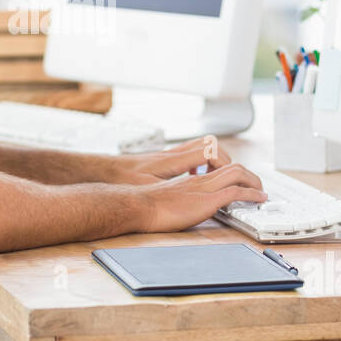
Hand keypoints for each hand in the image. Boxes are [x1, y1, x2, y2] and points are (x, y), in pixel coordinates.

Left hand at [106, 136, 236, 185]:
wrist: (106, 170)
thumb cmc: (124, 179)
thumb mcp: (148, 188)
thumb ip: (171, 190)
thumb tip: (189, 196)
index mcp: (173, 160)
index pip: (210, 151)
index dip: (226, 165)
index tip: (234, 179)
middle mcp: (174, 153)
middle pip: (211, 145)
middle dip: (226, 161)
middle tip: (231, 178)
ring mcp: (170, 153)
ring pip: (202, 146)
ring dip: (214, 160)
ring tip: (216, 177)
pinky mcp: (166, 158)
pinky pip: (191, 153)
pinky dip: (201, 162)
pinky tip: (196, 176)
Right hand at [137, 162, 267, 233]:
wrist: (140, 206)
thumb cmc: (147, 205)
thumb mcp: (168, 198)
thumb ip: (181, 200)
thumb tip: (185, 208)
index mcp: (192, 180)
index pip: (219, 168)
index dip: (234, 173)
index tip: (240, 183)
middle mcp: (200, 180)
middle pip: (233, 166)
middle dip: (250, 175)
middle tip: (257, 186)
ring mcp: (204, 188)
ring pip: (238, 173)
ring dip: (255, 181)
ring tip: (262, 192)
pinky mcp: (207, 200)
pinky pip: (236, 192)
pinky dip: (252, 194)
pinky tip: (260, 199)